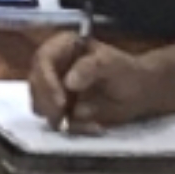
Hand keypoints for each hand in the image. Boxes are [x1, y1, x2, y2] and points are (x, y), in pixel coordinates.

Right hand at [35, 35, 149, 133]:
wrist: (138, 91)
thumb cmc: (125, 71)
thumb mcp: (111, 64)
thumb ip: (90, 68)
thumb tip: (69, 82)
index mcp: (62, 46)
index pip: (42, 59)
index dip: (46, 81)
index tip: (60, 102)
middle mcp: (53, 65)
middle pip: (35, 83)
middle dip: (47, 103)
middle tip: (63, 118)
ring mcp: (54, 87)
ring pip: (39, 104)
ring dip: (56, 117)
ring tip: (86, 122)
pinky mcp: (59, 107)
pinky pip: (56, 120)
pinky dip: (71, 127)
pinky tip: (93, 126)